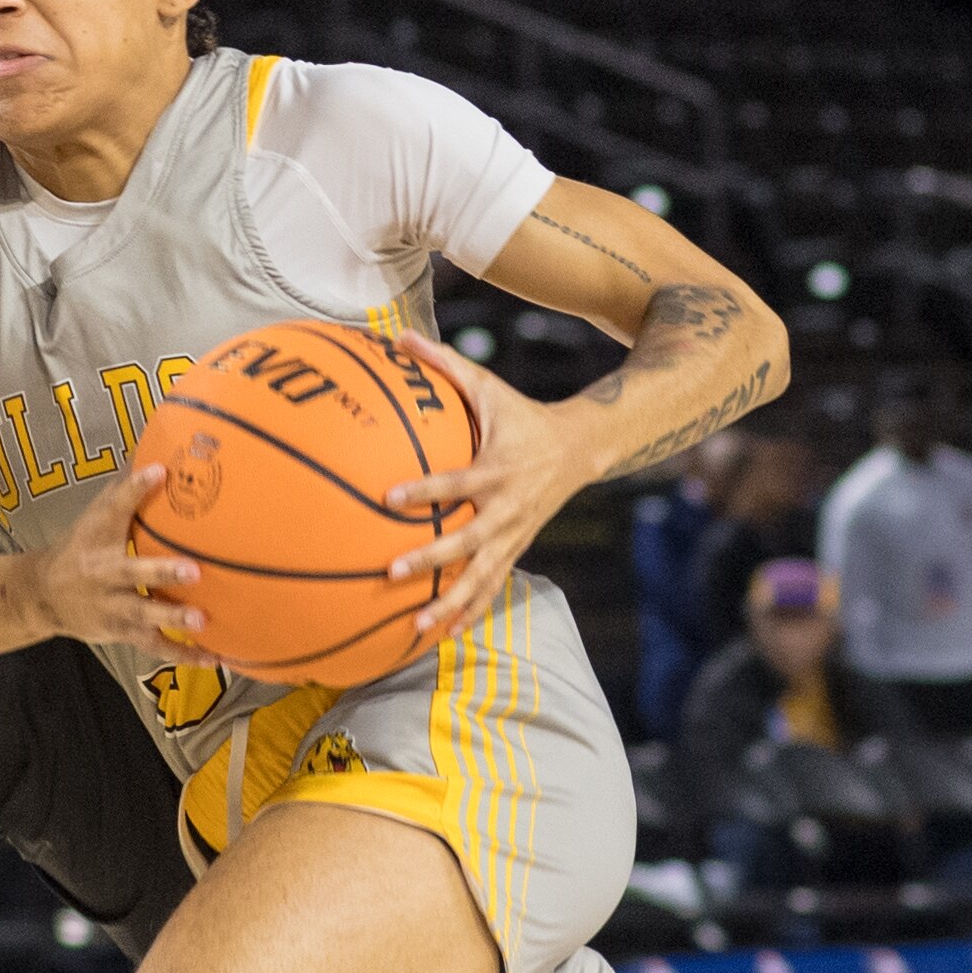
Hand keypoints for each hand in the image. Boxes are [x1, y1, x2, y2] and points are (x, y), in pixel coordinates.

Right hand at [25, 462, 203, 655]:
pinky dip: (184, 654)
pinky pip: (155, 646)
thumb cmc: (80, 546)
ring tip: (203, 622)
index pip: (115, 507)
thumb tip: (162, 456)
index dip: (135, 489)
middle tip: (194, 571)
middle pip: (132, 572)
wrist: (42, 594)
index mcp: (98, 537)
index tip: (159, 472)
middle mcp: (104, 573)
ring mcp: (113, 606)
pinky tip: (214, 656)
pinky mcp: (122, 632)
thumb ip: (125, 491)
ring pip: (143, 615)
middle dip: (162, 572)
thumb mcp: (94, 517)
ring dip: (173, 619)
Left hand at [382, 335, 586, 642]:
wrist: (581, 450)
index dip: (426, 490)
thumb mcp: (489, 387)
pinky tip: (439, 635)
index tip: (390, 497)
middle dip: (431, 558)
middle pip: (467, 541)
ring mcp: (513, 536)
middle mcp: (506, 509)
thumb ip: (444, 364)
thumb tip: (398, 336)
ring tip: (416, 625)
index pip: (457, 482)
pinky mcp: (516, 552)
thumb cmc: (522, 416)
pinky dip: (468, 613)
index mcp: (497, 469)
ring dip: (450, 603)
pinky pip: (491, 589)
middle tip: (392, 570)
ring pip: (480, 577)